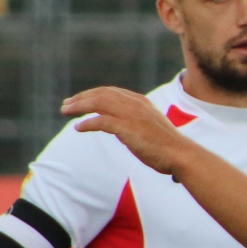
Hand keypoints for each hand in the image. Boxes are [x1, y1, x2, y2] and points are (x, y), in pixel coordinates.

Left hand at [61, 87, 195, 176]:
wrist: (181, 155)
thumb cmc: (168, 147)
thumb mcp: (151, 128)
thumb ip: (136, 123)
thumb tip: (123, 131)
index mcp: (141, 102)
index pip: (111, 92)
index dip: (92, 94)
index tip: (79, 100)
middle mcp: (135, 104)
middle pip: (101, 94)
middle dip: (81, 98)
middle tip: (66, 105)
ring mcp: (131, 115)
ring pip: (98, 103)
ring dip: (79, 107)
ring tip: (66, 112)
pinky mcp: (127, 127)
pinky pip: (100, 121)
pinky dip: (87, 123)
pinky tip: (78, 127)